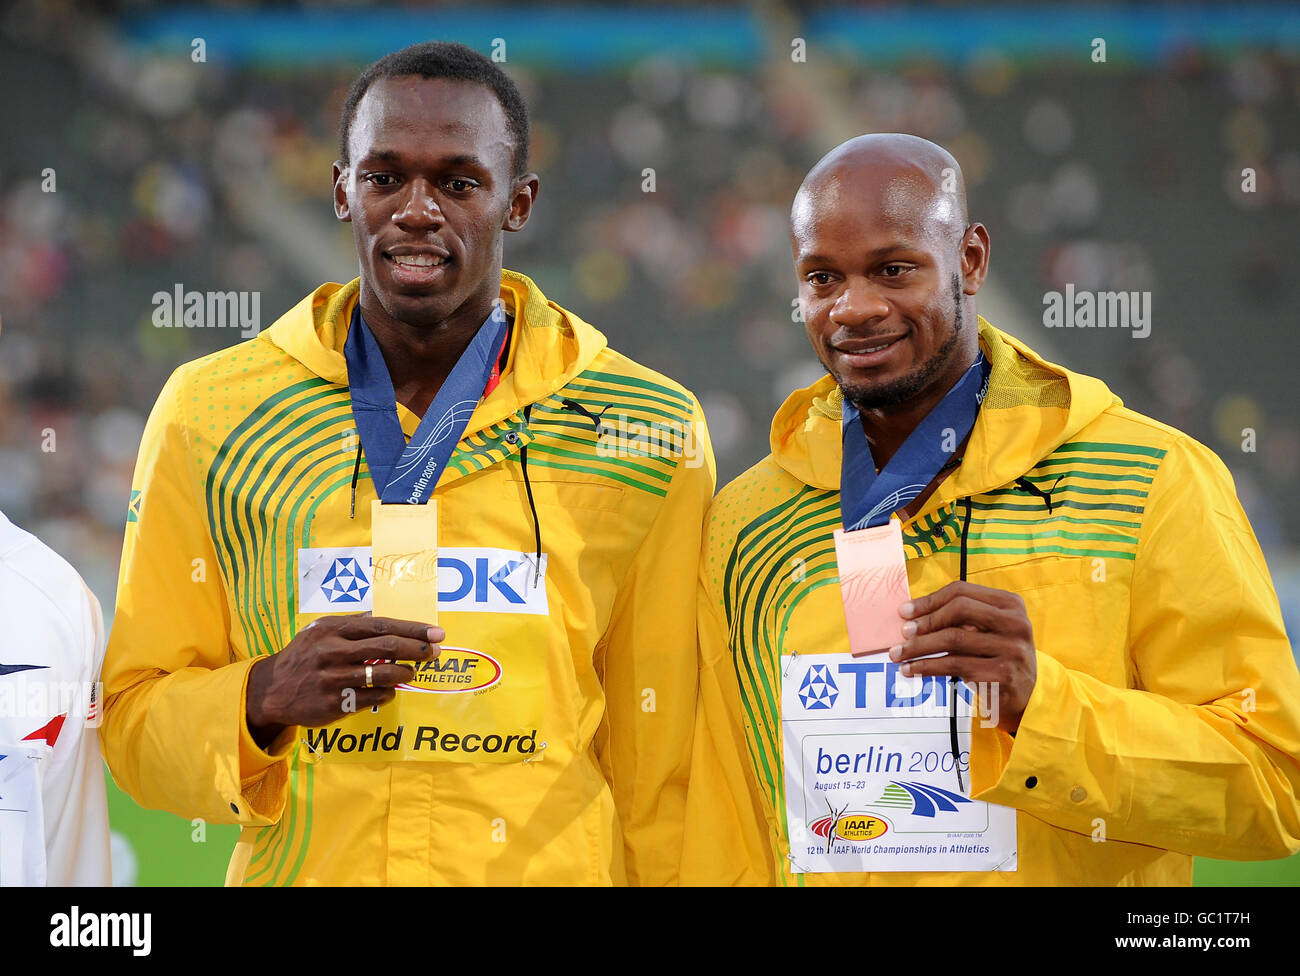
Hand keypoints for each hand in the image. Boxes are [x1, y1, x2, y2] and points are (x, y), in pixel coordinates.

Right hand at [245, 614, 442, 747]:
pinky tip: (389, 690)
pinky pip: (374, 697)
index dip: (413, 629)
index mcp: (333, 630)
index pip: (382, 626)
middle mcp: (333, 652)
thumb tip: (379, 616)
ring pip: (384, 675)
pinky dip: (388, 693)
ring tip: (411, 672)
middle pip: (387, 648)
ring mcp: (334, 679)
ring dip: (405, 673)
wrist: (271, 690)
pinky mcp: (335, 704)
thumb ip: (350, 624)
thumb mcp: (319, 631)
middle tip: (436, 652)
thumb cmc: (302, 656)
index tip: (436, 633)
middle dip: (418, 649)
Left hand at [889, 581, 1036, 734]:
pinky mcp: (1001, 674)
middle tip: (902, 633)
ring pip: (953, 639)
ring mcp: (1011, 649)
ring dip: (918, 647)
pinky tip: (911, 669)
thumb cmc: (996, 656)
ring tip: (898, 654)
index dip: (929, 600)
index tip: (904, 611)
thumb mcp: (987, 630)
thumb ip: (960, 619)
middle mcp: (1015, 623)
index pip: (962, 591)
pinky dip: (926, 666)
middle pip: (958, 610)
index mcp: (1010, 604)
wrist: (1027, 695)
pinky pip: (954, 666)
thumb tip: (910, 616)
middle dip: (924, 621)